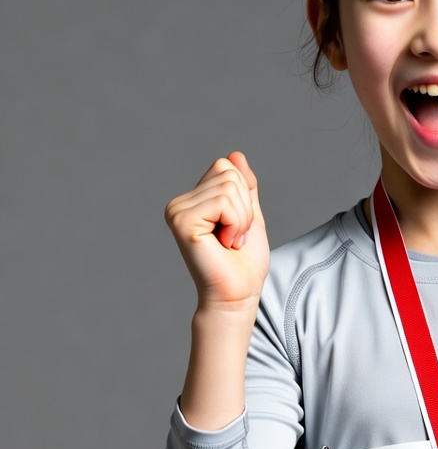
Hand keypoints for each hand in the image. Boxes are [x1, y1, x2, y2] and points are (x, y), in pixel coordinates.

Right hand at [164, 151, 269, 311]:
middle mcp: (179, 203)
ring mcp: (177, 211)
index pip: (227, 166)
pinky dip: (237, 223)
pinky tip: (225, 244)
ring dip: (242, 218)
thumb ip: (243, 186)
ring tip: (229, 242)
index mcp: (193, 199)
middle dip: (245, 207)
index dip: (245, 196)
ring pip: (229, 187)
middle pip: (229, 174)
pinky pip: (224, 201)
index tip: (238, 227)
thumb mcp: (250, 215)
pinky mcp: (182, 222)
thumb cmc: (244, 262)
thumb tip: (235, 154)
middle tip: (234, 237)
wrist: (238, 293)